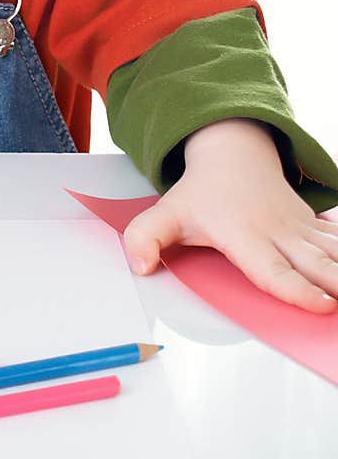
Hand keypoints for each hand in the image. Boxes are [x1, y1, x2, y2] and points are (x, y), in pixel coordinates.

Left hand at [124, 118, 337, 313]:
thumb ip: (143, 240)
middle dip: (337, 284)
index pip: (271, 269)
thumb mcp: (162, 214)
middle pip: (314, 264)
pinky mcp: (311, 227)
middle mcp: (277, 234)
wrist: (232, 154)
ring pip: (333, 252)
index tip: (320, 305)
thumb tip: (141, 269)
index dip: (295, 289)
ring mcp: (298, 229)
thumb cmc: (199, 192)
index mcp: (243, 236)